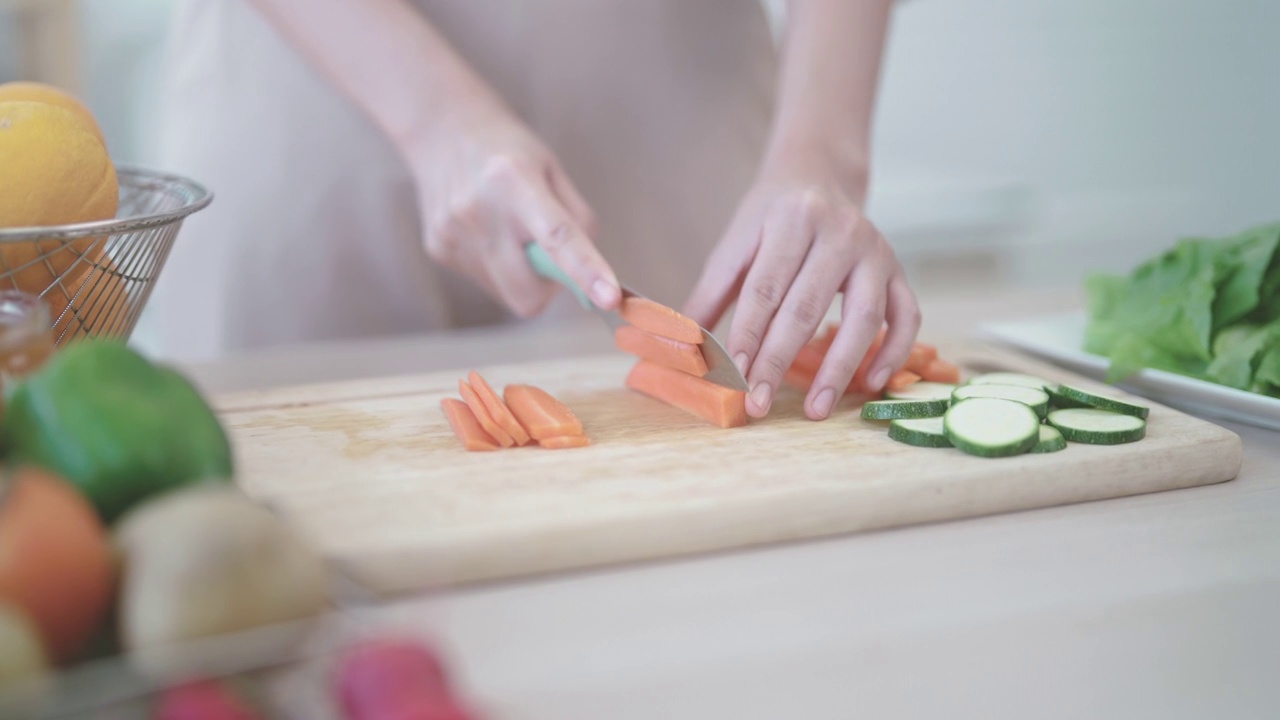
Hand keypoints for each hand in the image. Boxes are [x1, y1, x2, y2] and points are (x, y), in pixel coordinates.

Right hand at [409, 107, 619, 316]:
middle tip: (548, 254)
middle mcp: (479, 211)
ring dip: (521, 275)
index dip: (585, 272)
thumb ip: (576, 219)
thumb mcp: (551, 168)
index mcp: (513, 180)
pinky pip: (485, 281)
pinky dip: (498, 266)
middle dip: (547, 287)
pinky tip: (487, 230)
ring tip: (511, 231)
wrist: (442, 129)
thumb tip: (589, 272)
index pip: (556, 236)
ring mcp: (453, 234)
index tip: (610, 299)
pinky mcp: (439, 249)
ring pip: (506, 292)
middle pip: (526, 291)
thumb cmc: (509, 150)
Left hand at [684, 165, 920, 420]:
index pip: (767, 288)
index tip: (735, 377)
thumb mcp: (736, 244)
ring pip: (864, 316)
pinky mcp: (899, 270)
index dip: (749, 336)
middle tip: (760, 404)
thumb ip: (711, 293)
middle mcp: (841, 231)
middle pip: (808, 307)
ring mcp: (876, 251)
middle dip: (780, 360)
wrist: (818, 175)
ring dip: (839, 368)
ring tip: (816, 410)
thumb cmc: (770, 218)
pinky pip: (907, 316)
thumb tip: (681, 346)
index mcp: (792, 219)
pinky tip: (872, 384)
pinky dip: (894, 352)